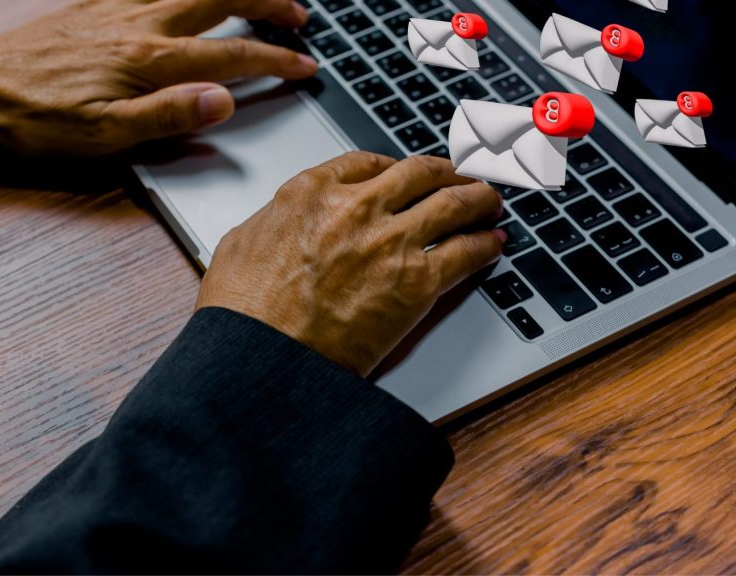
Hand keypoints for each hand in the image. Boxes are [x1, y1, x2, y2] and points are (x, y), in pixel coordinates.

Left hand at [0, 0, 316, 155]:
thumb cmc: (34, 117)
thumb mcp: (104, 135)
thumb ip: (169, 115)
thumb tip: (223, 100)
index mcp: (147, 61)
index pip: (231, 55)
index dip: (275, 60)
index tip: (304, 66)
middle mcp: (137, 24)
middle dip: (268, 4)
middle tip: (300, 16)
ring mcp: (117, 8)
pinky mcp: (96, 4)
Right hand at [196, 153, 505, 376]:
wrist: (263, 356)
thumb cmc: (244, 311)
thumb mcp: (243, 242)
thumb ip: (276, 220)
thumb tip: (285, 221)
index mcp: (311, 192)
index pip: (368, 162)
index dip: (396, 166)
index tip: (408, 174)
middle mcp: (356, 207)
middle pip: (419, 174)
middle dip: (446, 174)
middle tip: (460, 179)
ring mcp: (389, 241)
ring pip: (452, 204)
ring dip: (478, 200)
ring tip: (490, 203)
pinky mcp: (415, 283)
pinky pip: (465, 253)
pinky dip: (485, 245)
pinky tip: (492, 244)